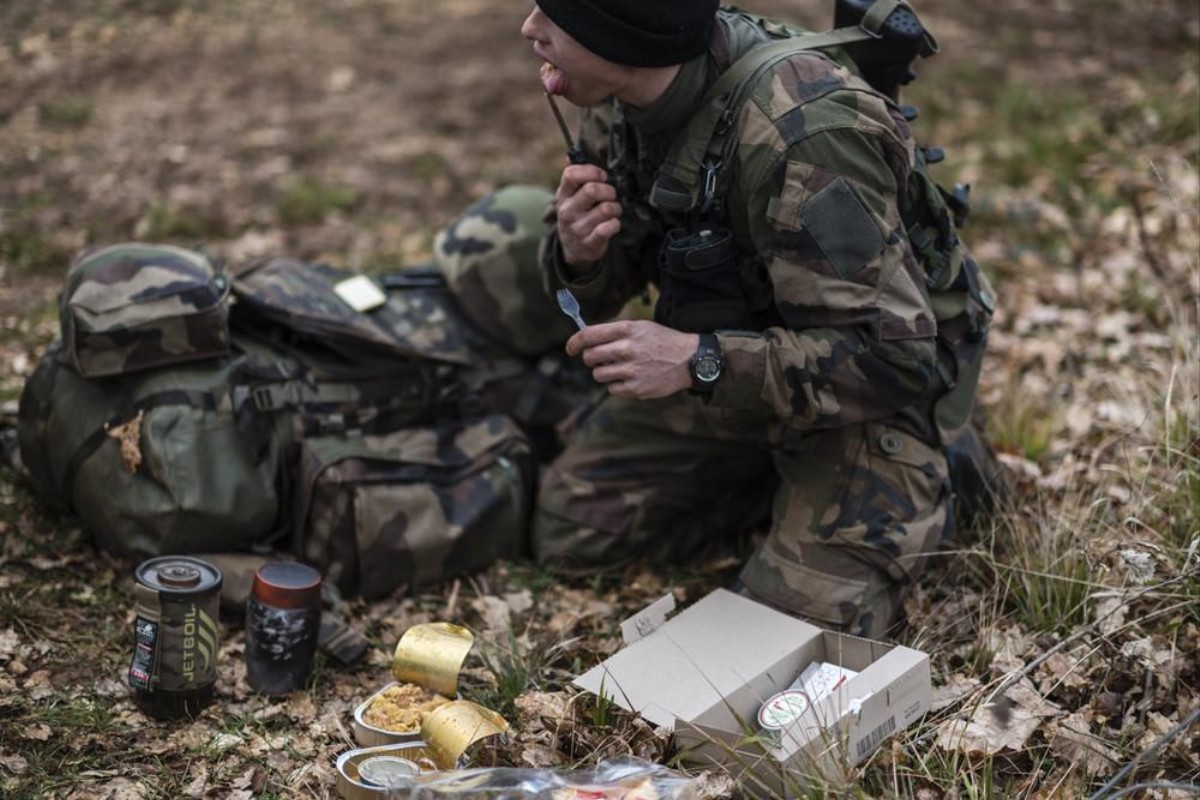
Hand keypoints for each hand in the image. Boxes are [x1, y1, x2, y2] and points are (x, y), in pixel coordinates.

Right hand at [555, 164, 620, 266]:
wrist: (573, 248)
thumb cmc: (577, 214)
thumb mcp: (570, 196)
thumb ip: (575, 176)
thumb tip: (571, 154)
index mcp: (563, 195)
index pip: (571, 174)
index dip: (591, 171)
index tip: (601, 176)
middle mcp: (568, 211)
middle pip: (593, 190)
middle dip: (608, 190)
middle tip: (610, 195)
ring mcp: (578, 227)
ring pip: (607, 208)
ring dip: (615, 207)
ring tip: (611, 210)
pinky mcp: (591, 241)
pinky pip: (610, 226)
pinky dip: (615, 223)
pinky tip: (611, 223)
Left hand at [567, 320, 696, 398]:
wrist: (690, 359)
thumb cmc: (663, 341)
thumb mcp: (641, 327)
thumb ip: (615, 331)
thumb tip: (587, 338)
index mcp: (627, 330)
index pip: (589, 335)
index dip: (574, 343)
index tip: (570, 348)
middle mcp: (627, 349)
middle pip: (590, 357)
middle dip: (591, 359)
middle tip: (600, 360)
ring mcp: (632, 370)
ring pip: (598, 375)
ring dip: (603, 373)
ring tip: (618, 369)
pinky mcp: (637, 388)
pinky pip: (612, 389)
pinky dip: (617, 385)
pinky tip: (630, 378)